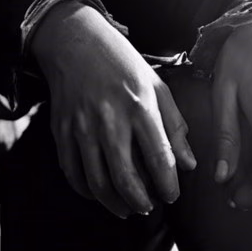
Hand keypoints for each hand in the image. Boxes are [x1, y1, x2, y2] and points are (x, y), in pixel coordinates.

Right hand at [31, 2, 196, 216]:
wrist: (75, 42)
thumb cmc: (122, 63)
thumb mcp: (157, 86)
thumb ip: (175, 127)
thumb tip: (189, 164)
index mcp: (140, 107)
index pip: (159, 158)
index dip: (168, 185)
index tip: (173, 197)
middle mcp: (110, 120)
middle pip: (125, 178)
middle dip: (141, 202)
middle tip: (150, 207)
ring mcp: (82, 127)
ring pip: (97, 181)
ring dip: (115, 203)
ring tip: (129, 208)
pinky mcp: (62, 131)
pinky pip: (72, 172)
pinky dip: (87, 190)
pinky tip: (101, 194)